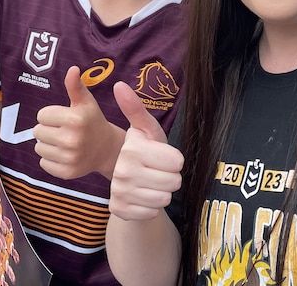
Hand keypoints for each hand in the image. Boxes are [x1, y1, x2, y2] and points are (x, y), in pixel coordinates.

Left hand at [34, 66, 124, 179]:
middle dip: (48, 129)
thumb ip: (75, 86)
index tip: (65, 118)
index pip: (41, 115)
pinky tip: (65, 155)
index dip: (51, 115)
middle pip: (37, 132)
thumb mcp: (86, 102)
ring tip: (65, 143)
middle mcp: (72, 139)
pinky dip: (51, 159)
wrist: (108, 149)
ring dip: (48, 144)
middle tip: (65, 131)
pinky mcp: (66, 172)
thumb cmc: (93, 121)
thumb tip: (72, 68)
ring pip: (38, 148)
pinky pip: (43, 163)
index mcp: (76, 119)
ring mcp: (69, 158)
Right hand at [109, 81, 183, 220]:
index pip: (177, 162)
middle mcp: (122, 170)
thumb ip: (136, 108)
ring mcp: (119, 191)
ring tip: (152, 183)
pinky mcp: (119, 209)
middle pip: (174, 182)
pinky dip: (152, 207)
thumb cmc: (146, 151)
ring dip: (163, 192)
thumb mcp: (147, 130)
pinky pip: (152, 212)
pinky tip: (143, 197)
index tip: (163, 157)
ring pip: (164, 198)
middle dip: (172, 178)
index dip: (176, 161)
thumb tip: (119, 84)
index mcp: (132, 148)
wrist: (130, 182)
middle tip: (159, 172)